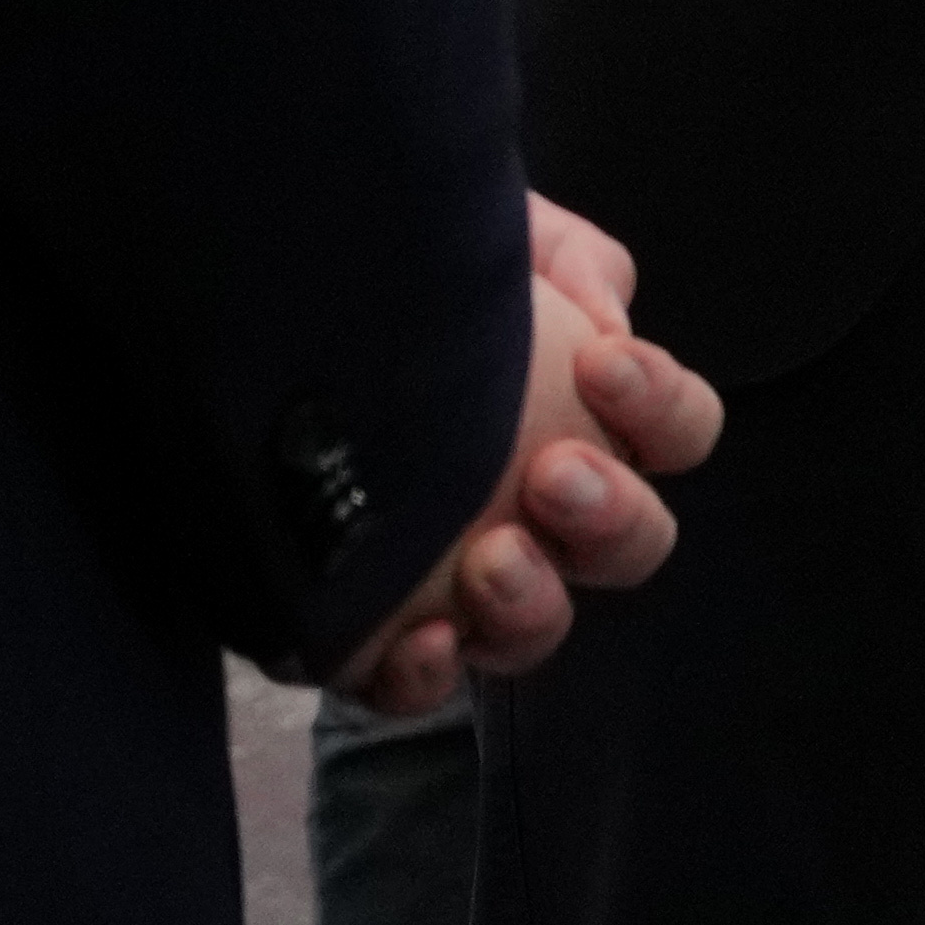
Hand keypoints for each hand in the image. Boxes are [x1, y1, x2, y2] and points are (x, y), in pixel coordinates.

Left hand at [330, 193, 727, 716]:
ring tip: (489, 561)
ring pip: (540, 626)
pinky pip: (418, 688)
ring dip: (533, 603)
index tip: (598, 361)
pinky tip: (416, 639)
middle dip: (612, 515)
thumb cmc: (383, 271)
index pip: (678, 429)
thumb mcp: (487, 236)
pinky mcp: (371, 632)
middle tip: (551, 475)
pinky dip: (427, 675)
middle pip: (635, 544)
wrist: (246, 312)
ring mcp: (462, 580)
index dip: (661, 405)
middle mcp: (538, 510)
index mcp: (584, 416)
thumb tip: (603, 319)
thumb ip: (565, 258)